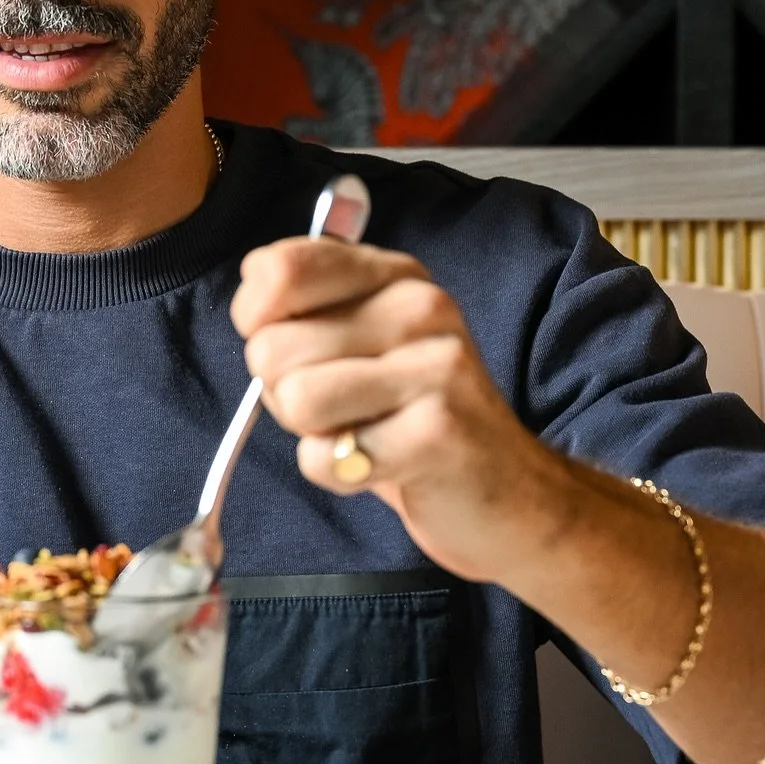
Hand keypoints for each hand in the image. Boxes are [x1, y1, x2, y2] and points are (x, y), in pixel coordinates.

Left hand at [232, 236, 571, 583]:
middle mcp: (420, 307)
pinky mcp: (436, 434)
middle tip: (345, 407)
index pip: (280, 269)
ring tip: (362, 432)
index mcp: (394, 276)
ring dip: (311, 434)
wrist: (512, 494)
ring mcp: (435, 368)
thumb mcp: (363, 342)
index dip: (257, 318)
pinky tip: (381, 465)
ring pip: (295, 399)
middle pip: (272, 347)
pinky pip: (324, 458)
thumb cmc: (413, 417)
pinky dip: (336, 474)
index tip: (292, 342)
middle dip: (285, 392)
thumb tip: (251, 311)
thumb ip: (304, 311)